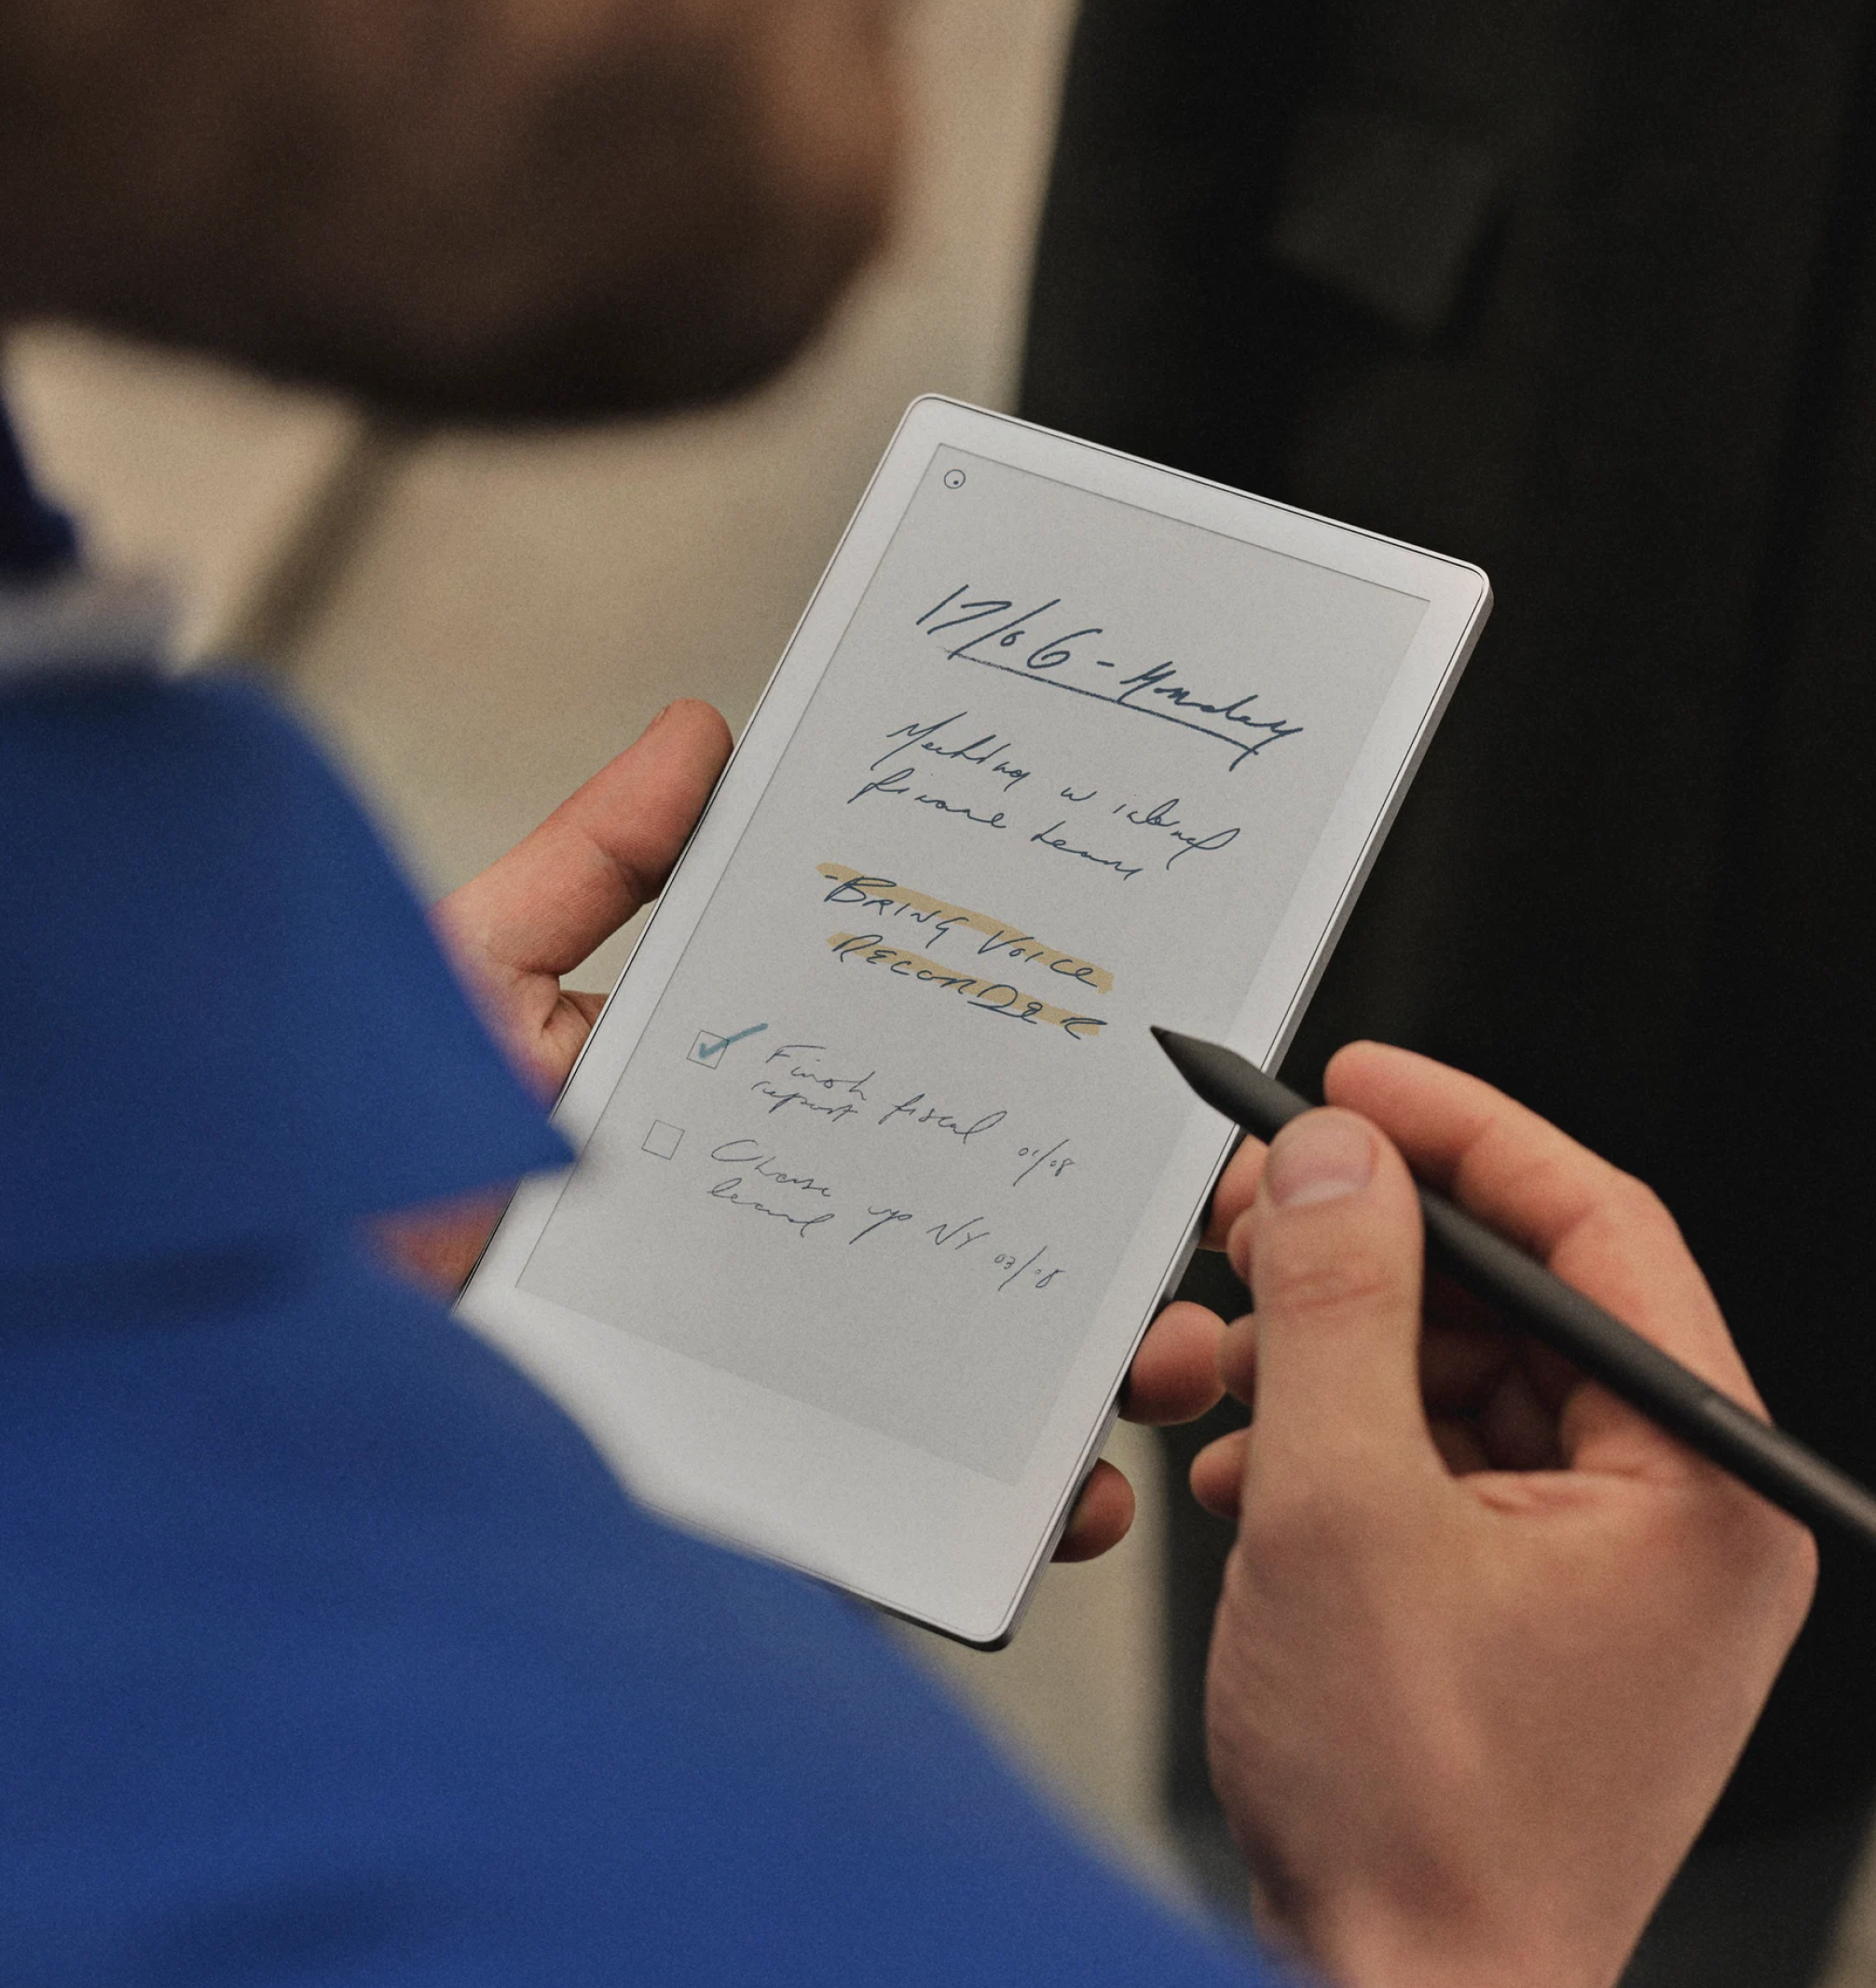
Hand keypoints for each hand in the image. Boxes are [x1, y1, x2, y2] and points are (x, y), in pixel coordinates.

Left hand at [375, 698, 1219, 1561]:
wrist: (247, 1345)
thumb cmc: (340, 1147)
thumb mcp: (469, 971)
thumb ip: (591, 867)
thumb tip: (708, 736)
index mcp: (712, 1125)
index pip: (901, 1091)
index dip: (1018, 1081)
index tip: (1128, 1063)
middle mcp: (748, 1251)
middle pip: (960, 1241)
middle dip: (1097, 1239)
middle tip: (1196, 1216)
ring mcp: (754, 1373)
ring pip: (956, 1379)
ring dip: (1086, 1369)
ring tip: (1173, 1352)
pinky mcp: (738, 1485)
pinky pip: (887, 1511)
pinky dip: (990, 1514)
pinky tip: (1069, 1493)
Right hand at [1187, 1042, 1814, 1987]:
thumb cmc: (1413, 1819)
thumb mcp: (1344, 1513)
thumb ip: (1338, 1308)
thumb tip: (1336, 1160)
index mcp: (1697, 1483)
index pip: (1595, 1225)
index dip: (1462, 1130)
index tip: (1353, 1085)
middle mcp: (1666, 1515)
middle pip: (1509, 1297)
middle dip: (1360, 1253)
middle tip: (1251, 1215)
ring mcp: (1590, 1566)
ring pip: (1448, 1377)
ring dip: (1318, 1356)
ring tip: (1213, 1366)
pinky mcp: (1513, 1603)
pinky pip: (1423, 1461)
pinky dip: (1326, 1443)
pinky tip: (1244, 1468)